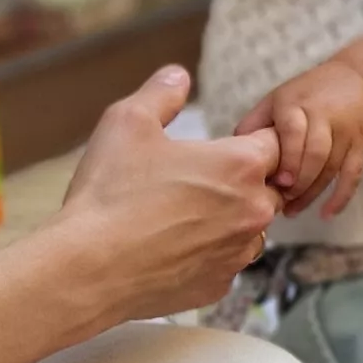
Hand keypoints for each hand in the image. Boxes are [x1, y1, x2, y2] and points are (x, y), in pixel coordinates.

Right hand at [56, 68, 283, 322]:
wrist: (87, 268)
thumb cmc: (110, 193)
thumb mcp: (127, 121)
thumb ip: (162, 93)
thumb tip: (178, 76)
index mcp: (241, 165)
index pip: (274, 143)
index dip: (250, 141)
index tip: (222, 148)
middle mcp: (253, 210)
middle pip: (267, 187)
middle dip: (241, 182)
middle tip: (194, 181)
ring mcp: (237, 252)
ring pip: (249, 229)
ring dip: (228, 220)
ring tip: (181, 215)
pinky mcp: (219, 286)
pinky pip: (224, 263)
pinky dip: (206, 255)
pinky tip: (170, 248)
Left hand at [237, 61, 362, 216]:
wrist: (355, 79)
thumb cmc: (306, 94)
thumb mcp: (276, 99)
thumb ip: (254, 124)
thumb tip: (232, 155)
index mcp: (297, 104)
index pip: (294, 131)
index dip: (288, 158)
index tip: (279, 181)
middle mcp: (324, 116)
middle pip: (317, 153)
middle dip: (300, 180)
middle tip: (283, 200)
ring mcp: (345, 131)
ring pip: (333, 167)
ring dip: (313, 192)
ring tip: (293, 210)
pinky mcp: (360, 144)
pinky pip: (353, 173)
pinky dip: (341, 196)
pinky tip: (326, 214)